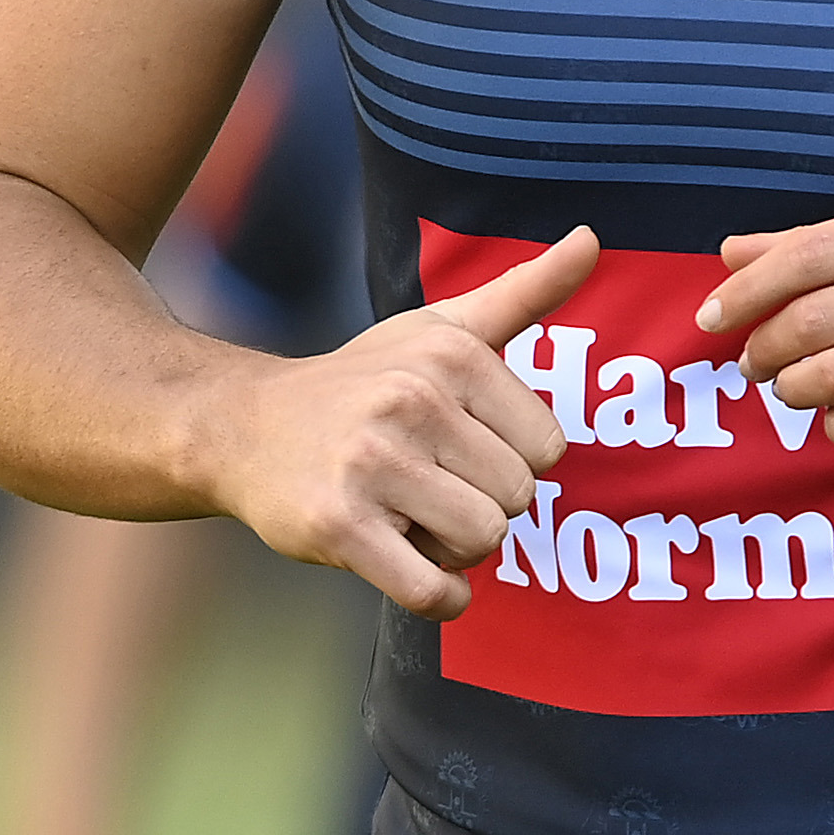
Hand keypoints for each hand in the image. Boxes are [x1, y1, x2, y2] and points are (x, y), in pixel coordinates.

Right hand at [204, 229, 596, 619]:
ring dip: (453, 547)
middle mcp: (412, 399)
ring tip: (406, 514)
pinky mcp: (340, 524)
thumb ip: (525, 291)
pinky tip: (414, 567)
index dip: (509, 460)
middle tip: (426, 484)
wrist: (242, 425)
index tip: (459, 447)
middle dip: (482, 505)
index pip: (548, 447)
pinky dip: (440, 597)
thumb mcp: (441, 327)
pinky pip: (433, 591)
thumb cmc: (361, 380)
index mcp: (451, 353)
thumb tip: (592, 237)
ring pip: (481, 542)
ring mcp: (373, 462)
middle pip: (519, 499)